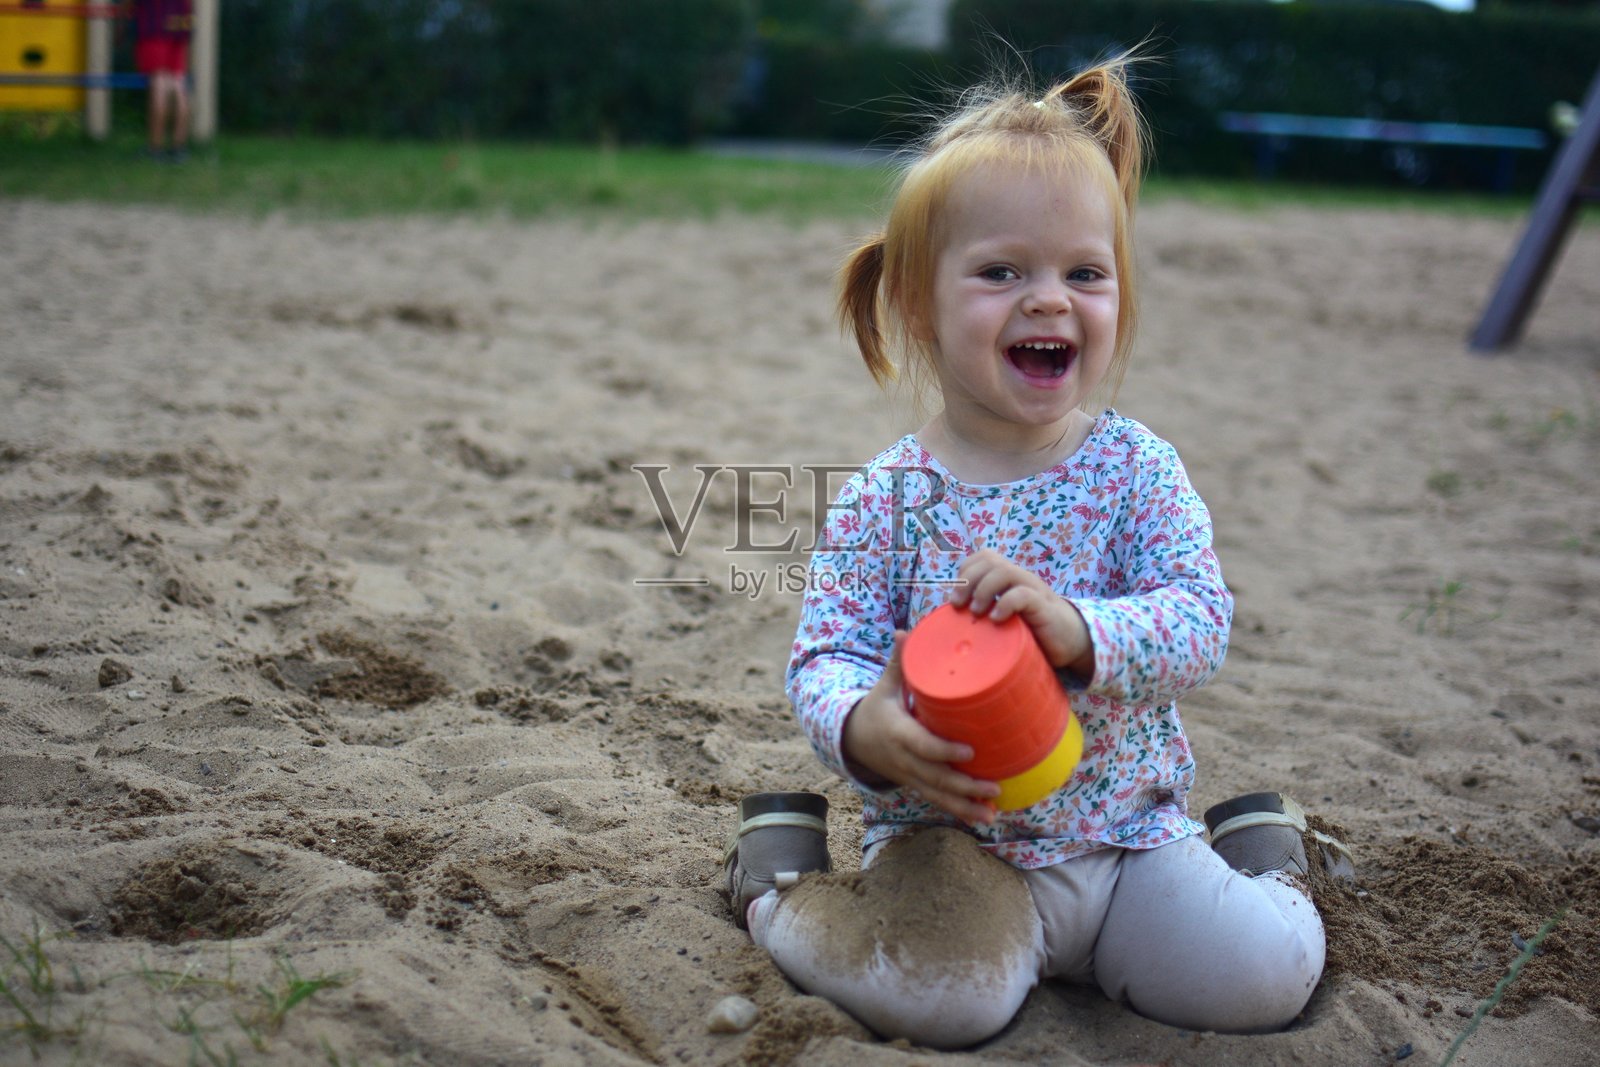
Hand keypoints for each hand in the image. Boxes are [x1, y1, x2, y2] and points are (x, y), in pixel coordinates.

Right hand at [841, 632, 999, 824]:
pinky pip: (937, 802)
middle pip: (935, 778)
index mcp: (898, 733)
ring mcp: (910, 776)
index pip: (923, 746)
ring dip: (966, 806)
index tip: (970, 752)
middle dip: (964, 786)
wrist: (852, 740)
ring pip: (938, 796)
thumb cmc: (875, 708)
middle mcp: (904, 760)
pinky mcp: (915, 786)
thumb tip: (905, 631)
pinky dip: (960, 812)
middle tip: (995, 786)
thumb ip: (899, 663)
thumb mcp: (884, 687)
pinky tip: (984, 818)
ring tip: (992, 813)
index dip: (945, 752)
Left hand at [950, 549, 1095, 677]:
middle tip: (959, 605)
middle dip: (968, 580)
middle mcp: (1020, 578)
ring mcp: (1034, 589)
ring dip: (983, 590)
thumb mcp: (1005, 619)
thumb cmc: (1032, 631)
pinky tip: (996, 619)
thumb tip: (950, 624)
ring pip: (1005, 572)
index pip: (983, 557)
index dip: (965, 571)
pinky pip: (1024, 594)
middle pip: (990, 561)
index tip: (955, 598)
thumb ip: (985, 614)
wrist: (1072, 642)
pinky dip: (1005, 604)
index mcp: (1009, 579)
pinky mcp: (1044, 607)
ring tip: (977, 613)